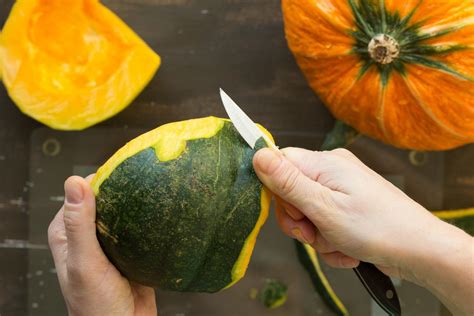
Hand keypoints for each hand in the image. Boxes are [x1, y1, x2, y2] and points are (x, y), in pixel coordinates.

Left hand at [48, 176, 156, 315]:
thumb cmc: (97, 307)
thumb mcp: (85, 263)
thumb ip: (79, 225)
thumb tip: (74, 182)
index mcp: (68, 232)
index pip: (85, 192)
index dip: (104, 179)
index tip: (124, 170)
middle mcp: (89, 233)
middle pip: (109, 199)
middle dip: (126, 189)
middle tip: (147, 179)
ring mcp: (112, 241)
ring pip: (128, 212)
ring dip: (141, 204)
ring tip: (158, 192)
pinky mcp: (133, 249)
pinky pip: (143, 227)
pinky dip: (152, 220)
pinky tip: (163, 214)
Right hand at [253, 147, 438, 275]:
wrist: (419, 250)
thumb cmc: (377, 227)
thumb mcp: (323, 207)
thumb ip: (287, 182)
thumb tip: (258, 154)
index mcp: (325, 163)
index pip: (279, 164)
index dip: (277, 192)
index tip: (294, 213)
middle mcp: (332, 171)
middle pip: (291, 192)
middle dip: (300, 221)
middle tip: (315, 234)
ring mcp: (341, 189)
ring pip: (307, 213)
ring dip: (317, 236)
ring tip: (338, 243)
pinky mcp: (348, 206)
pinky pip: (324, 222)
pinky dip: (330, 240)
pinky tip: (346, 248)